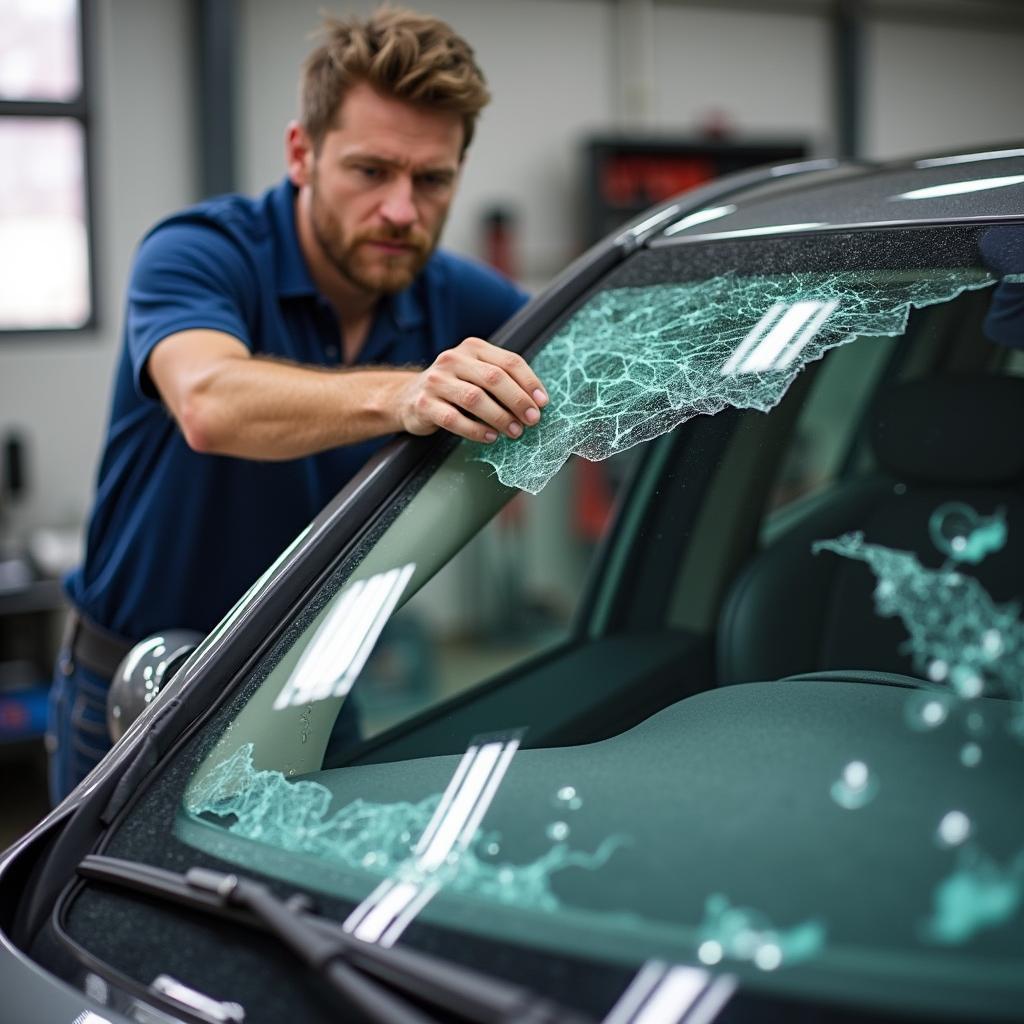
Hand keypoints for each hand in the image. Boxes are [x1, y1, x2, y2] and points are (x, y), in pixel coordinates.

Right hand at [396, 337, 548, 442]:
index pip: (509, 361)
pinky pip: (453, 419)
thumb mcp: (476, 374)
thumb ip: (502, 381)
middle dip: (518, 401)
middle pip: (494, 378)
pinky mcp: (424, 404)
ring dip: (500, 418)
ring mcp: (436, 381)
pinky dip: (475, 430)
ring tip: (515, 432)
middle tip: (532, 420)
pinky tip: (490, 437)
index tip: (543, 403)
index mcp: (473, 348)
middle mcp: (453, 359)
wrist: (408, 397)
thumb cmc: (453, 388)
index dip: (530, 382)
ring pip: (474, 398)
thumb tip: (536, 403)